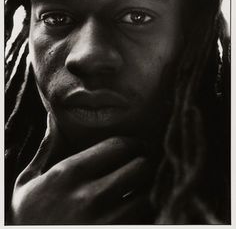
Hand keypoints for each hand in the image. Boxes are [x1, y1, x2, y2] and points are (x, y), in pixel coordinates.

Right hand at [11, 114, 153, 223]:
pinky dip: (142, 217)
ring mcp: (106, 225)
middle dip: (143, 166)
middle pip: (140, 168)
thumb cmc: (28, 219)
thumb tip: (54, 118)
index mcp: (70, 174)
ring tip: (136, 193)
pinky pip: (144, 223)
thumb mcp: (27, 183)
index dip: (132, 144)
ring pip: (147, 199)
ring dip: (145, 195)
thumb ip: (46, 149)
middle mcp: (90, 197)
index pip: (119, 145)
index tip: (135, 148)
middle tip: (139, 169)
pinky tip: (131, 215)